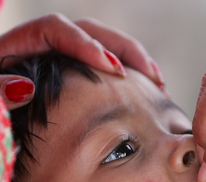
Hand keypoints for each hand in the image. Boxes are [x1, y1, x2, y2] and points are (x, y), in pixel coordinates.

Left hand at [0, 13, 164, 109]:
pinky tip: (150, 96)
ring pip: (103, 49)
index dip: (87, 45)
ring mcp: (61, 66)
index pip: (54, 28)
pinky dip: (131, 80)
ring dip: (135, 64)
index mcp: (14, 47)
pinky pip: (107, 74)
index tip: (114, 69)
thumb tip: (24, 88)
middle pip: (89, 32)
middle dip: (125, 50)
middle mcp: (40, 50)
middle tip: (151, 76)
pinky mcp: (76, 84)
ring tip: (158, 87)